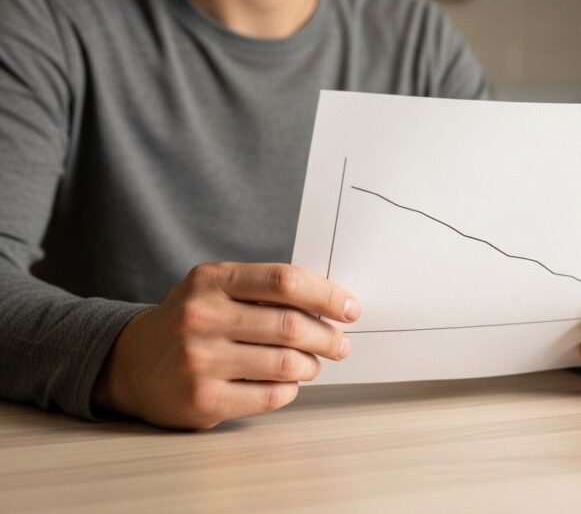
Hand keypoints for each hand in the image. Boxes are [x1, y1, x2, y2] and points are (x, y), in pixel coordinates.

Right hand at [92, 262, 358, 428]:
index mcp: (211, 280)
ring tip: (312, 364)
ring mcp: (199, 361)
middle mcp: (201, 317)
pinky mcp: (202, 400)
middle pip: (291, 326)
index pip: (284, 282)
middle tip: (340, 344)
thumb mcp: (217, 288)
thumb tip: (333, 303)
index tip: (350, 308)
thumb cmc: (191, 322)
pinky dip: (289, 390)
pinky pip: (271, 396)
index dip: (326, 295)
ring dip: (311, 366)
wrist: (130, 363)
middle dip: (328, 337)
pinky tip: (284, 384)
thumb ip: (266, 290)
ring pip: (287, 364)